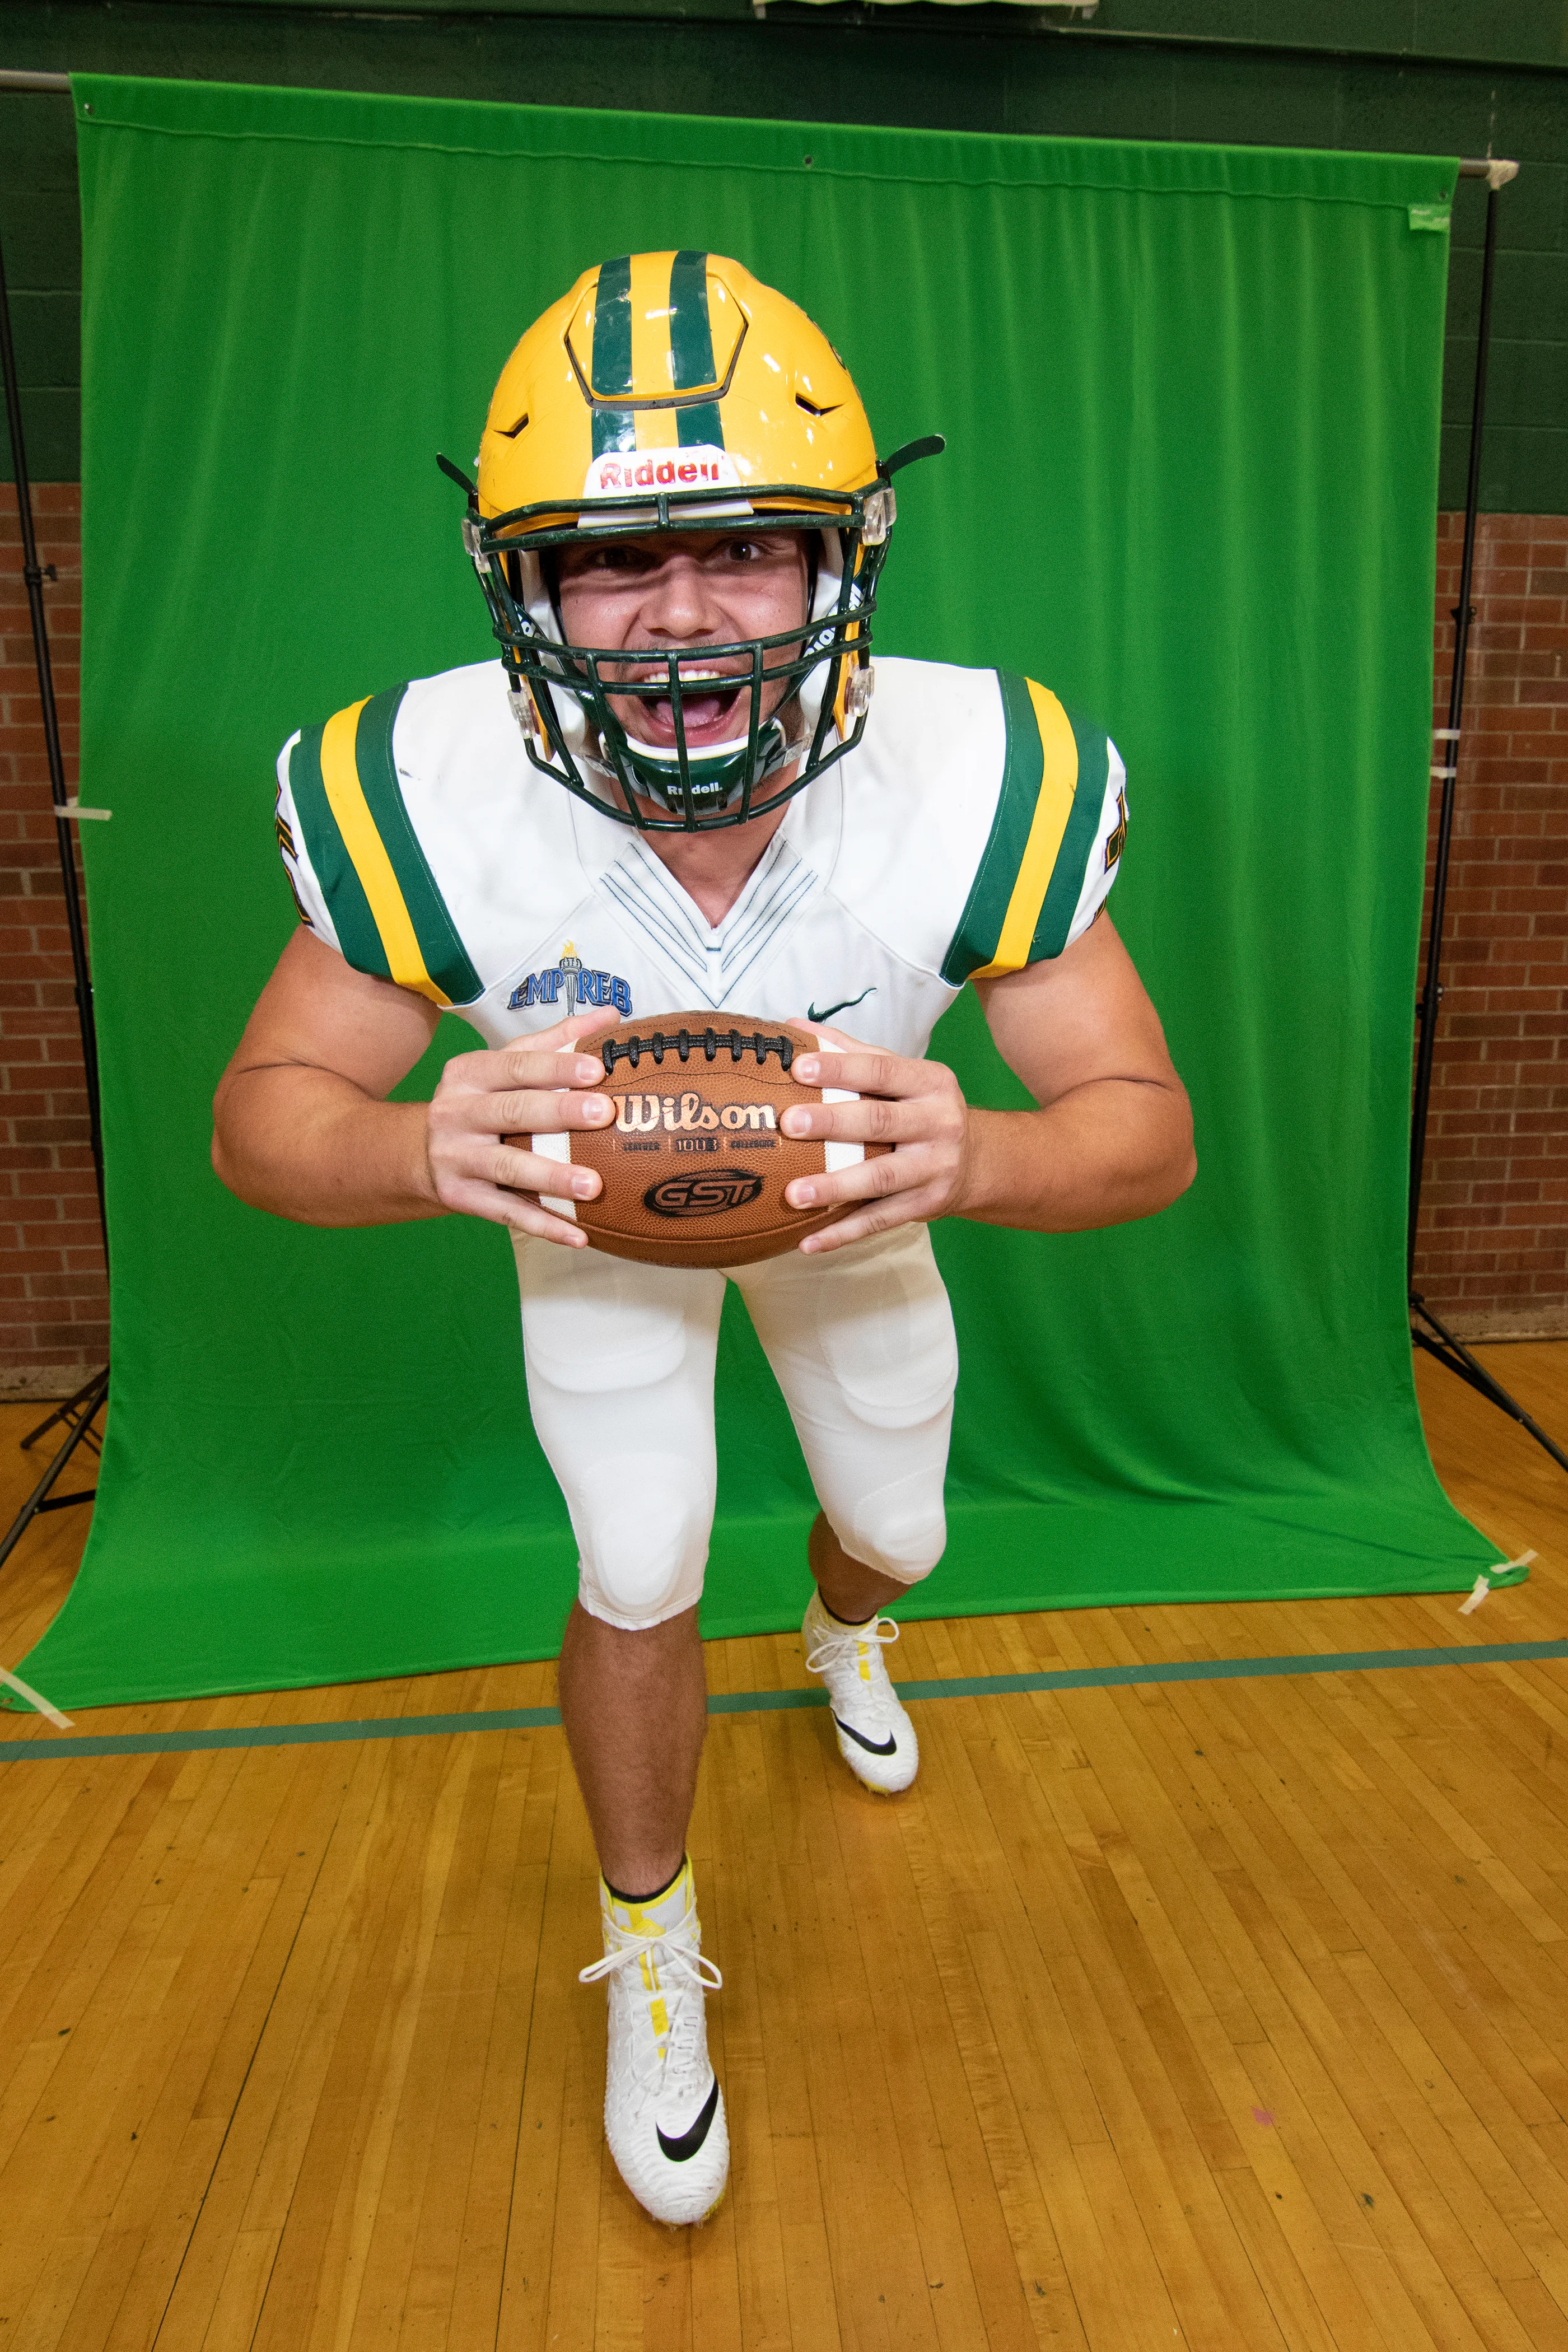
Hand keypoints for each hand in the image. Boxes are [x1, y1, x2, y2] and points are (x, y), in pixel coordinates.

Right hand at [424, 1009, 617, 1244]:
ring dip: (552, 1178)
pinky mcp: (460, 1197)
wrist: (418, 1153)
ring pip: (508, 1168)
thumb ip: (555, 1041)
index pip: (516, 1065)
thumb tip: (611, 1016)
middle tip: (605, 1115)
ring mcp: (455, 1158)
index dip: (556, 1067)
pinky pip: (507, 1213)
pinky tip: (580, 1236)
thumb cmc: (480, 1102)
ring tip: (594, 1186)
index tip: (597, 1069)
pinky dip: (544, 1225)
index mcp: (470, 1073)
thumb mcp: (504, 1065)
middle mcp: (456, 1112)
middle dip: (560, 1113)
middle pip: (512, 1111)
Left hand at [780, 1024, 972, 1252]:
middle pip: (880, 1121)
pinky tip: (808, 1243)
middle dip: (834, 1123)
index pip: (881, 1069)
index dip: (841, 1068)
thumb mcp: (901, 1077)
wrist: (979, 1161)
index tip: (799, 1069)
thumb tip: (793, 1029)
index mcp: (929, 1082)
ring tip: (794, 1194)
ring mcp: (935, 1167)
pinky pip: (881, 1220)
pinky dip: (843, 1233)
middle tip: (790, 1124)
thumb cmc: (922, 1110)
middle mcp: (939, 1122)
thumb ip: (851, 1053)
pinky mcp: (928, 1204)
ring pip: (881, 1178)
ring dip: (835, 1186)